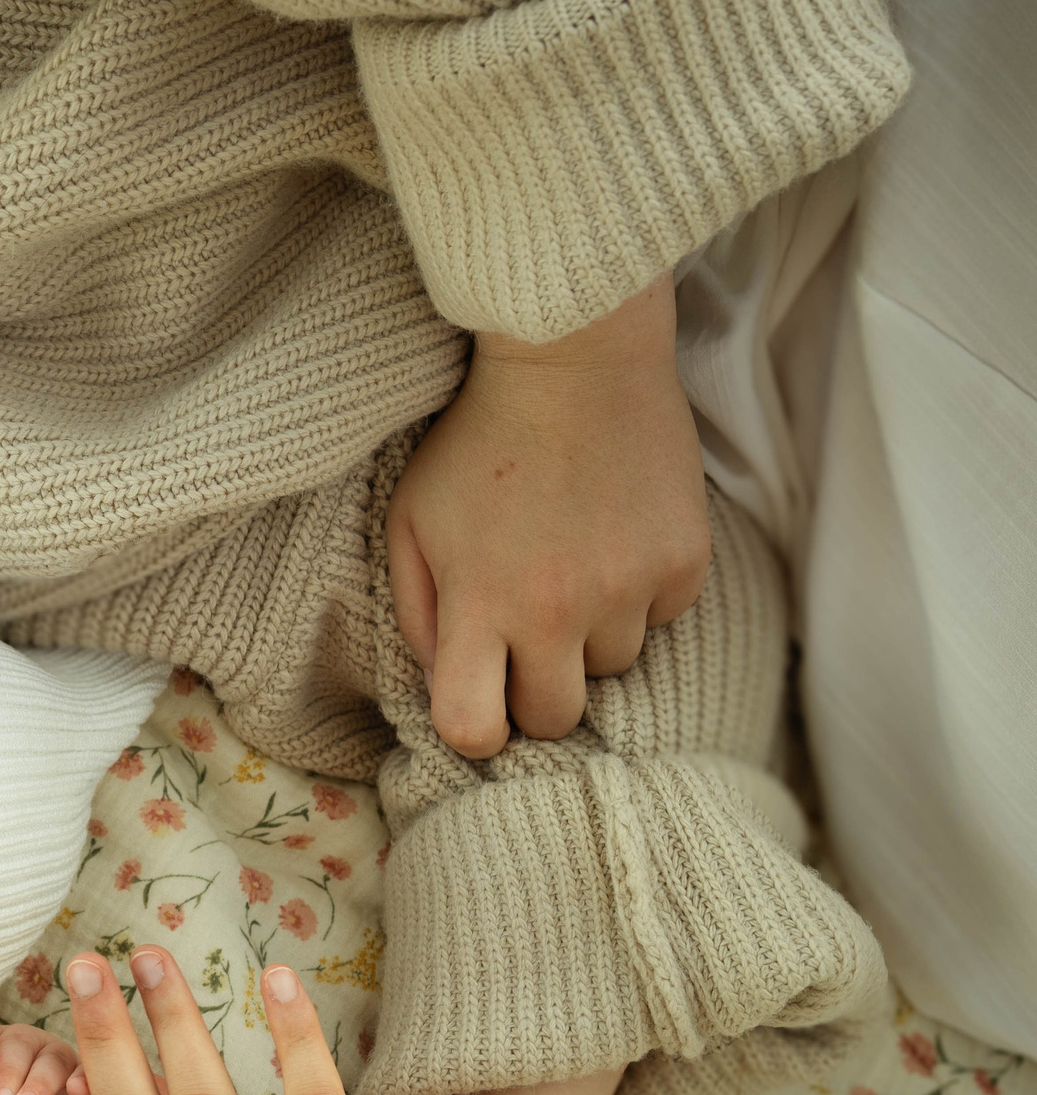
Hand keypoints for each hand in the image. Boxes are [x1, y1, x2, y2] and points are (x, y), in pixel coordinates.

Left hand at [388, 273, 710, 757]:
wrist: (573, 363)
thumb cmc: (477, 445)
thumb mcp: (410, 523)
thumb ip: (418, 613)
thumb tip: (443, 679)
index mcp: (481, 604)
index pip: (474, 728)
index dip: (474, 730)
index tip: (477, 704)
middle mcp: (558, 610)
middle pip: (555, 717)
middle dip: (536, 693)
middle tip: (525, 640)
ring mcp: (629, 588)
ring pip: (614, 666)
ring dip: (590, 637)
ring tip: (570, 566)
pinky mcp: (685, 563)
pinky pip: (661, 618)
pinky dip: (639, 595)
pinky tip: (613, 539)